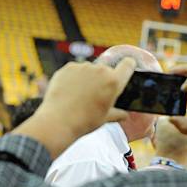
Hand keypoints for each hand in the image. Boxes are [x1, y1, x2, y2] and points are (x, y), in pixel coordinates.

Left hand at [13, 59, 134, 157]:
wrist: (58, 121)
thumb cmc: (84, 121)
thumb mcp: (105, 118)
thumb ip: (117, 113)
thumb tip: (124, 115)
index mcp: (114, 82)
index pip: (128, 64)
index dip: (128, 66)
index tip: (125, 69)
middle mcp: (100, 70)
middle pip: (106, 69)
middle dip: (103, 78)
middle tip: (95, 94)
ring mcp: (83, 67)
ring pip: (89, 69)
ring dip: (87, 78)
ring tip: (79, 96)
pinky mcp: (68, 67)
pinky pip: (74, 70)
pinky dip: (73, 78)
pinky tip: (68, 92)